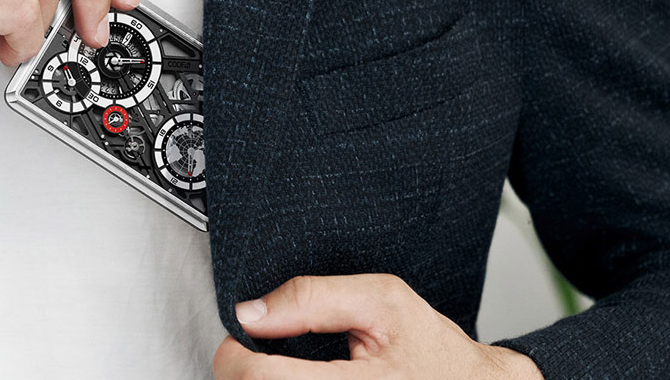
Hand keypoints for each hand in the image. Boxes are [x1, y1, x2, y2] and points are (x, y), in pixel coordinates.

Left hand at [214, 274, 543, 379]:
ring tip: (281, 368)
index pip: (259, 379)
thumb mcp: (382, 300)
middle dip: (245, 371)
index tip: (240, 338)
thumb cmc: (434, 349)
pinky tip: (298, 379)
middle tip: (260, 351)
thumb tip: (252, 312)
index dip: (236, 354)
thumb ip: (313, 298)